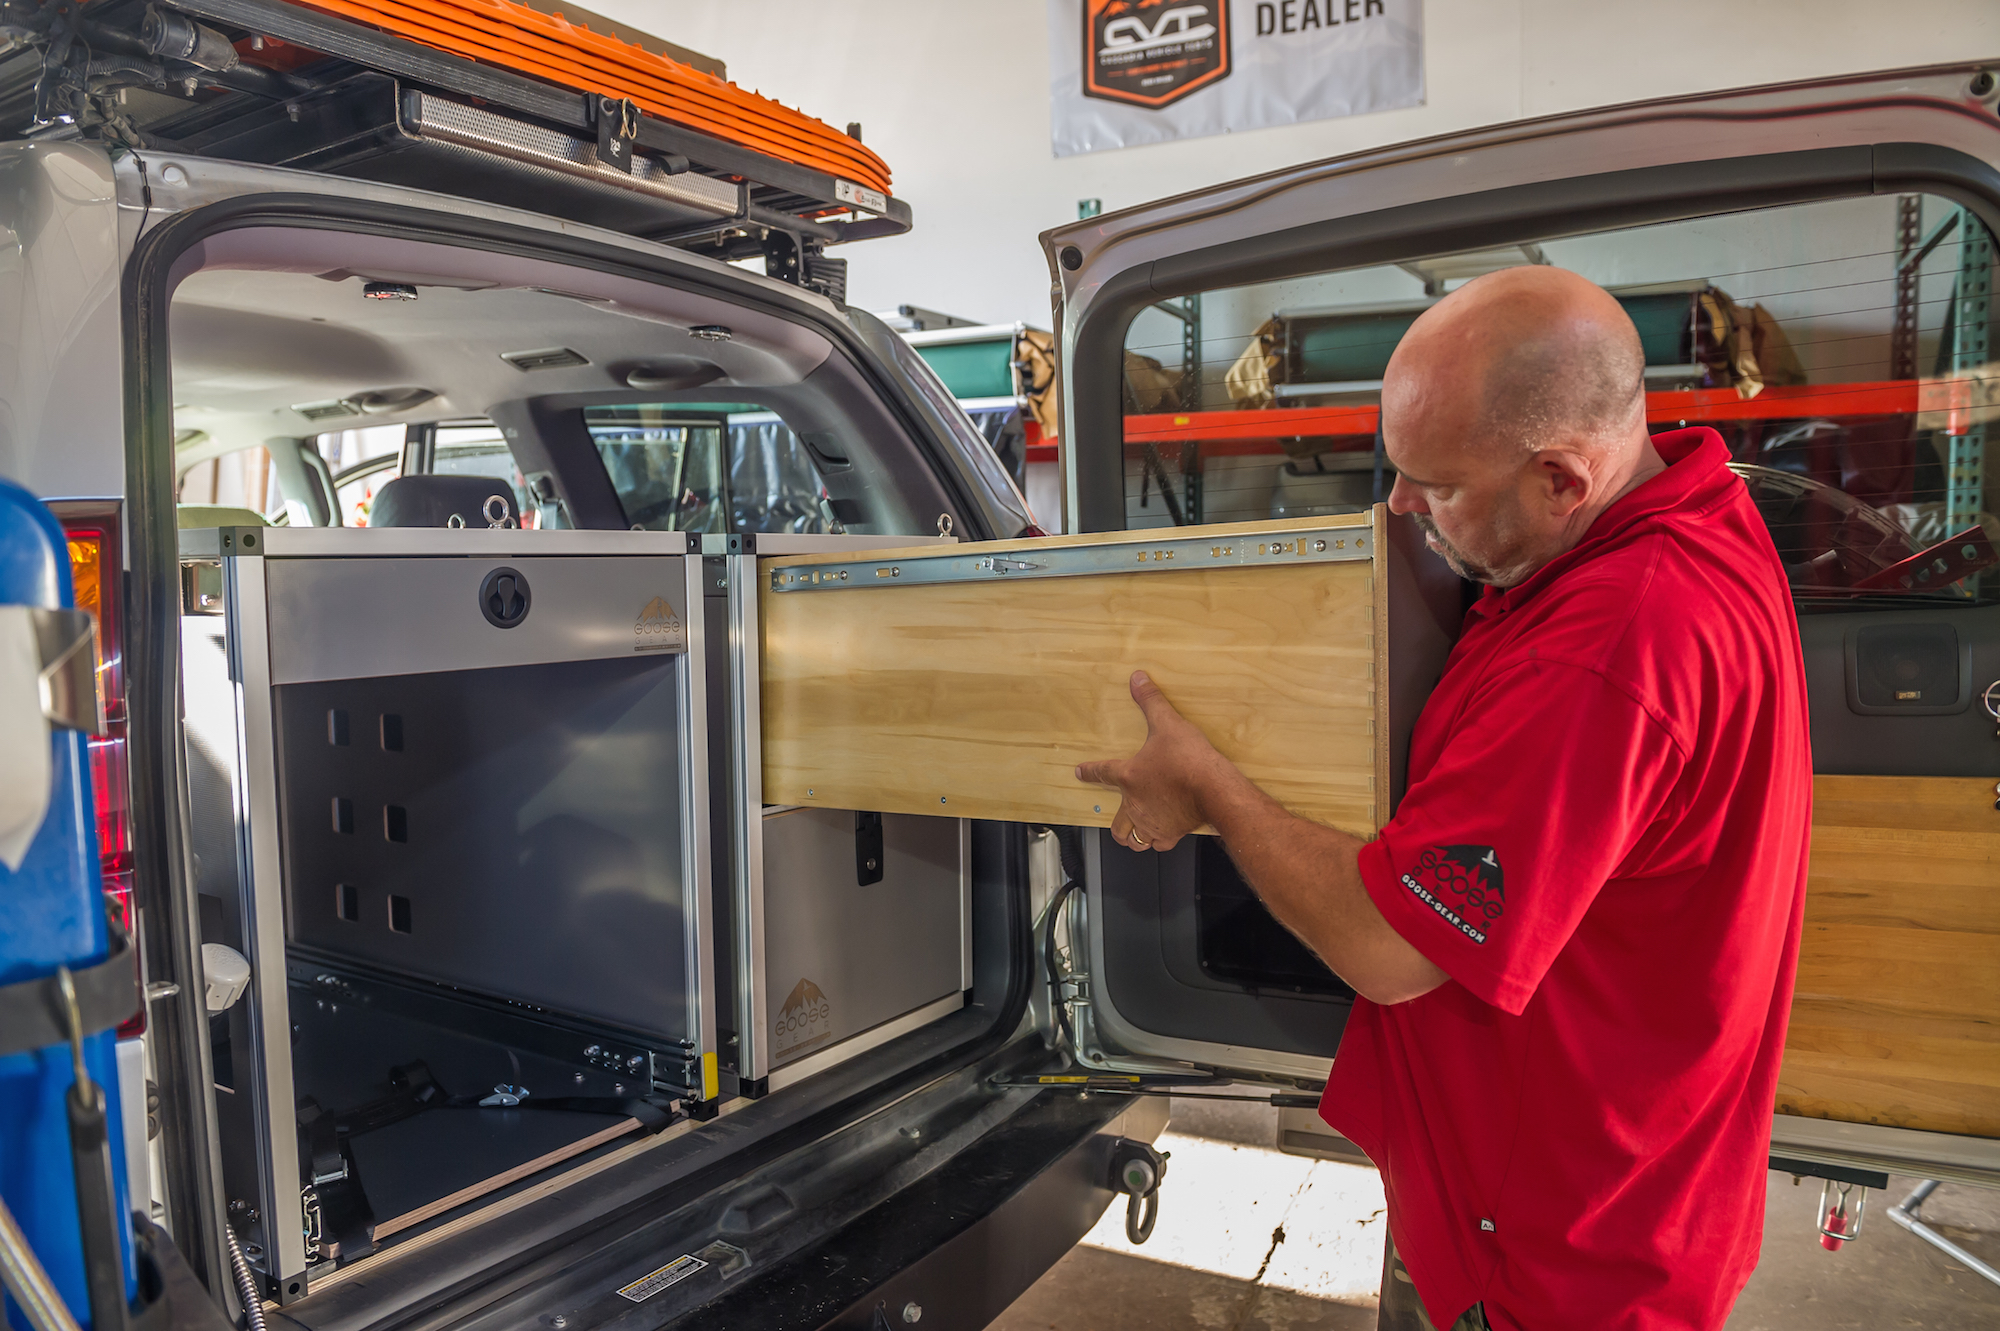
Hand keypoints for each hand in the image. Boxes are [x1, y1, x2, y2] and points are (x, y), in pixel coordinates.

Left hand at [1075, 671, 1229, 851]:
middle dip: (1114, 823)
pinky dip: (1159, 841)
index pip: (1102, 772)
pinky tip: (1165, 835)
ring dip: (1132, 836)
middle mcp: (1136, 804)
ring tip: (1136, 833)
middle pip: (1116, 823)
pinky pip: (1160, 844)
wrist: (1214, 788)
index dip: (1089, 771)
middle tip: (1118, 819)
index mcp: (1129, 776)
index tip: (1080, 772)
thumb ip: (1151, 701)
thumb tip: (1137, 678)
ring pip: (1134, 838)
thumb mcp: (1168, 723)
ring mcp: (1153, 821)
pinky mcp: (1173, 832)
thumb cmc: (1189, 760)